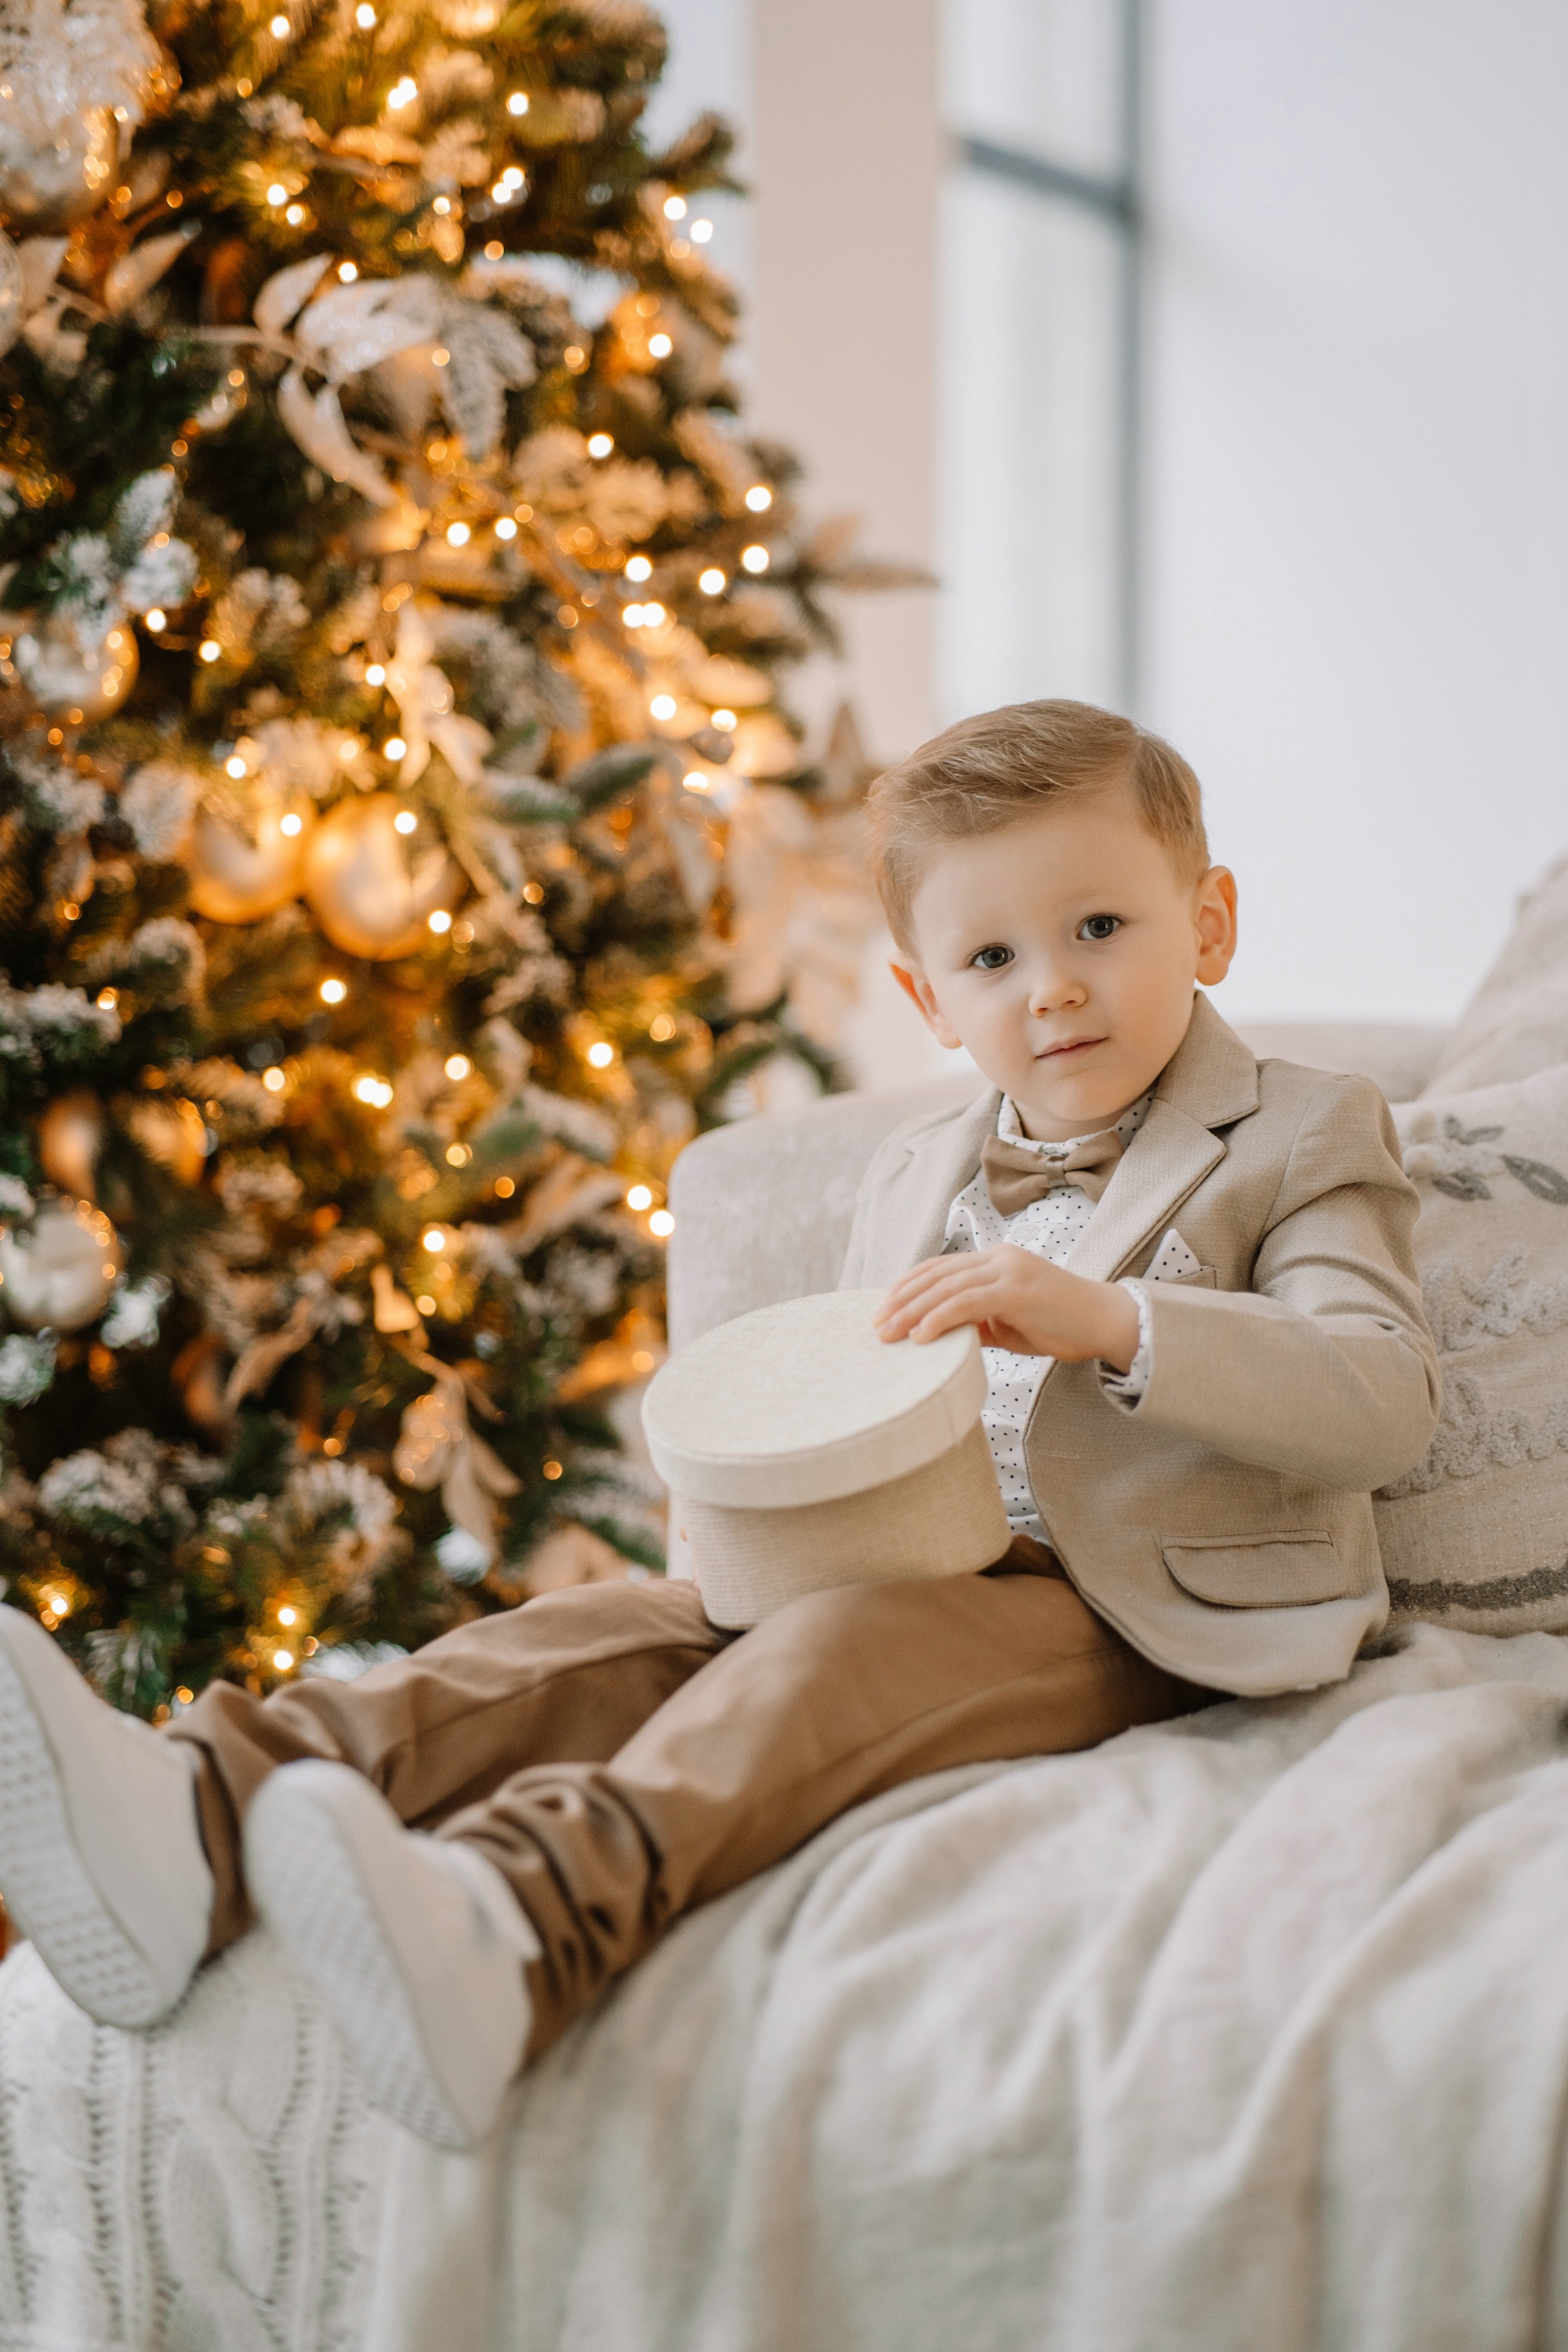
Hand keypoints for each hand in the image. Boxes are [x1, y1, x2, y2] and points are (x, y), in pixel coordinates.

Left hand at [874, 1245, 1140, 1368]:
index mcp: (995, 1261)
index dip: (907, 1287)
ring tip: (888, 1333)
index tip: (883, 1309)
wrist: (1106, 1323)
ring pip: (947, 1286)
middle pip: (936, 1274)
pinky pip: (968, 1302)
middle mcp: (999, 1258)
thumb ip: (976, 1322)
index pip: (940, 1268)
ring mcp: (1009, 1271)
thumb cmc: (1059, 1325)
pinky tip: (920, 1334)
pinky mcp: (1018, 1291)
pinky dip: (939, 1317)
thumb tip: (940, 1334)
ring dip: (912, 1311)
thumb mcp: (1008, 1324)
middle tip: (875, 1324)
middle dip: (900, 1299)